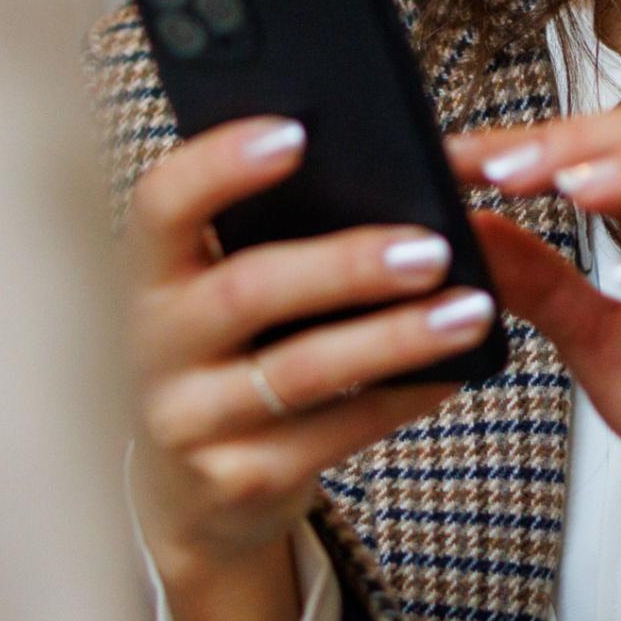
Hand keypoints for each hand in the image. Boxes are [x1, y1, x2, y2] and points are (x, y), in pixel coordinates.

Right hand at [127, 116, 492, 620]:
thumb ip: (265, 235)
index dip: (219, 165)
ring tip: (470, 310)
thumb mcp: (214, 291)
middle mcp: (155, 345)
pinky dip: (401, 398)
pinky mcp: (239, 479)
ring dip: (395, 338)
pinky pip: (335, 434)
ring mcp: (192, 420)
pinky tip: (454, 371)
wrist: (188, 489)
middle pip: (246, 290)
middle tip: (431, 247)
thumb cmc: (225, 355)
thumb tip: (386, 173)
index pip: (162, 205)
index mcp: (150, 274)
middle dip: (345, 265)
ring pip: (301, 371)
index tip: (295, 132)